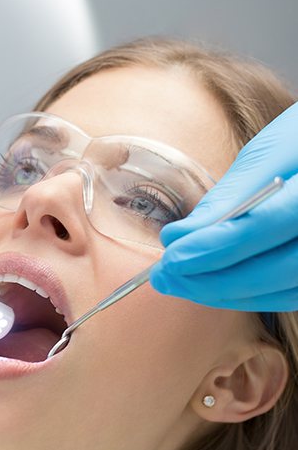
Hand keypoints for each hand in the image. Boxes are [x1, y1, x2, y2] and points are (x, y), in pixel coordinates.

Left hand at [149, 101, 297, 310]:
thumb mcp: (268, 154)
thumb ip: (228, 198)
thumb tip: (177, 237)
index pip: (265, 225)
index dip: (214, 247)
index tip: (170, 257)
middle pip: (275, 271)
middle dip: (211, 281)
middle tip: (164, 277)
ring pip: (280, 292)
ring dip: (223, 293)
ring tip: (177, 282)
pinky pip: (286, 294)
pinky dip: (244, 295)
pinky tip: (209, 285)